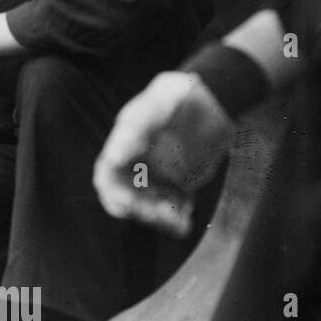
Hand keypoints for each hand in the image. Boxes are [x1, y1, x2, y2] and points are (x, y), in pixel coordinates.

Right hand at [94, 71, 234, 237]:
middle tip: (162, 216)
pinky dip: (178, 218)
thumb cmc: (179, 96)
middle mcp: (137, 163)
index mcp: (124, 145)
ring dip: (160, 220)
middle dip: (140, 212)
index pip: (107, 177)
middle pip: (126, 197)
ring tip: (179, 225)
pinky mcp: (179, 183)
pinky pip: (173, 208)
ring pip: (149, 207)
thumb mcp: (158, 106)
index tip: (129, 204)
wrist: (213, 99)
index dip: (113, 194)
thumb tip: (113, 157)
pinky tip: (187, 218)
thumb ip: (135, 129)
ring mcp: (157, 174)